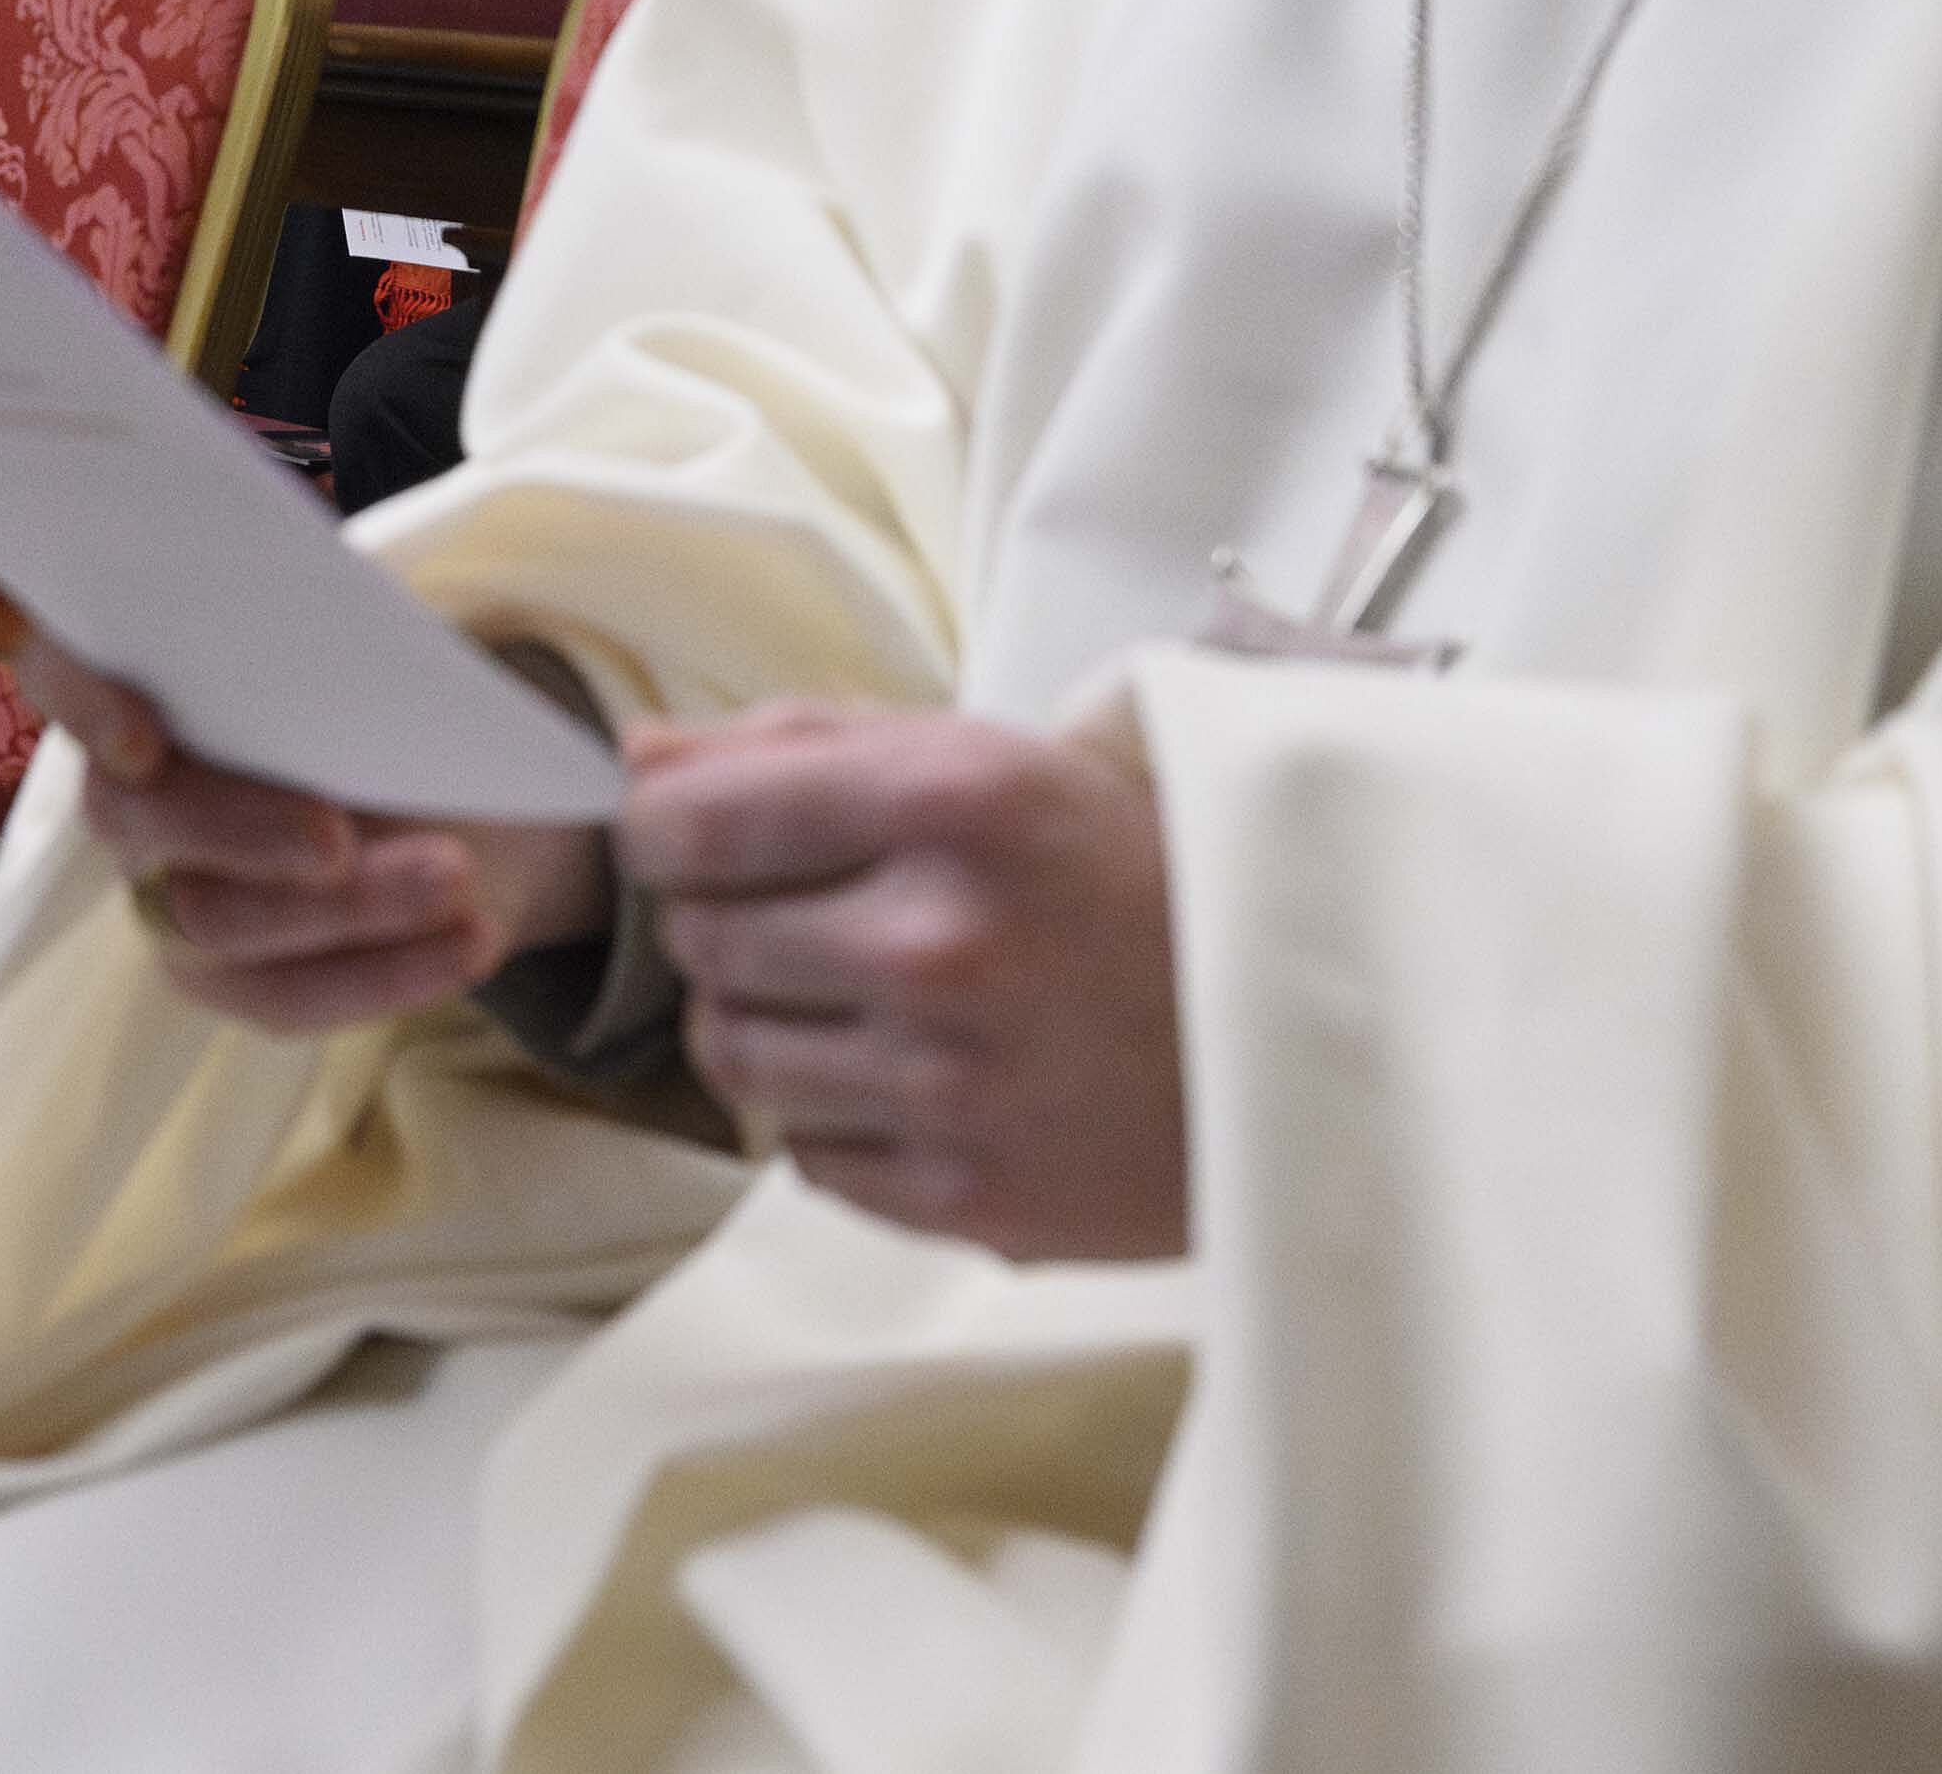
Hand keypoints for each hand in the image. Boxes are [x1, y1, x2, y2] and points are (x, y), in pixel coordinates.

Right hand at [25, 646, 609, 1028]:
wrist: (448, 792)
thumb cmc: (383, 690)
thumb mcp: (369, 655)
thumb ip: (332, 649)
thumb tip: (351, 654)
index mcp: (138, 679)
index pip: (59, 673)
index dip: (84, 702)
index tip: (143, 741)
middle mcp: (128, 796)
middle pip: (139, 821)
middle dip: (243, 829)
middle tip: (339, 838)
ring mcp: (163, 897)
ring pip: (217, 922)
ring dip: (349, 908)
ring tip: (460, 882)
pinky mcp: (224, 978)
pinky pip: (286, 997)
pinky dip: (388, 973)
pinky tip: (473, 940)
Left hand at [629, 701, 1184, 1258]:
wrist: (1305, 1024)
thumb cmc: (1132, 876)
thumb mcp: (989, 759)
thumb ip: (801, 744)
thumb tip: (635, 761)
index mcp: (949, 801)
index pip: (690, 823)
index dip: (666, 830)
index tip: (693, 836)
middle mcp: (938, 941)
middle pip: (700, 938)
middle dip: (726, 918)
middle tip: (812, 913)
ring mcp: (948, 1082)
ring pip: (731, 1053)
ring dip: (766, 1019)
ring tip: (854, 994)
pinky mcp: (964, 1198)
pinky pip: (802, 1154)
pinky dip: (829, 1115)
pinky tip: (910, 1074)